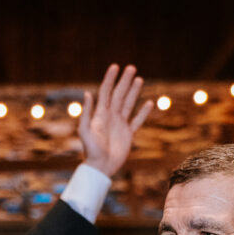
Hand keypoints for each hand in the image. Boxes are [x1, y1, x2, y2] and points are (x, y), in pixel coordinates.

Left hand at [79, 64, 151, 178]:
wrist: (100, 168)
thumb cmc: (90, 151)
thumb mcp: (85, 132)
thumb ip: (86, 113)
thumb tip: (88, 94)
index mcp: (100, 114)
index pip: (106, 92)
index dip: (110, 79)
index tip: (115, 67)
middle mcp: (111, 117)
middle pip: (119, 94)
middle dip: (124, 81)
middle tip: (131, 68)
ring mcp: (120, 125)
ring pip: (128, 104)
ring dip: (133, 91)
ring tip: (139, 79)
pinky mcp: (128, 134)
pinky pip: (137, 120)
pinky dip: (143, 112)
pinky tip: (148, 103)